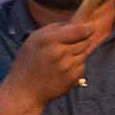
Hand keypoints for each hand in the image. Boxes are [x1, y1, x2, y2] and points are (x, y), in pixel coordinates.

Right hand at [0, 7, 114, 106]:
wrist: (24, 91)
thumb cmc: (28, 61)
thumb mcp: (36, 38)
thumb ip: (56, 28)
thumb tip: (76, 23)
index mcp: (50, 39)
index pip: (79, 30)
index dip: (88, 28)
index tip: (90, 27)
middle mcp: (60, 53)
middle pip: (84, 42)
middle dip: (80, 41)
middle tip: (67, 45)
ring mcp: (66, 67)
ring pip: (84, 54)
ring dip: (77, 54)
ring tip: (61, 59)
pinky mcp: (71, 79)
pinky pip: (82, 67)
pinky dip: (75, 66)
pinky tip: (62, 69)